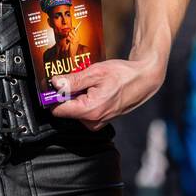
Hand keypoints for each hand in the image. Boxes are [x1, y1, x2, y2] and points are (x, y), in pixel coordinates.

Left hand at [49, 56, 163, 131]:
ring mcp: (97, 122)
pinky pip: (85, 110)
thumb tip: (55, 84)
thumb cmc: (123, 75)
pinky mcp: (101, 119)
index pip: (58, 111)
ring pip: (75, 109)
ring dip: (76, 95)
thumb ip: (73, 81)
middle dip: (66, 93)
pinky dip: (85, 98)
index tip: (52, 85)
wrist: (144, 80)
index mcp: (89, 111)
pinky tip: (94, 86)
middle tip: (74, 77)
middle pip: (66, 109)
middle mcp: (92, 121)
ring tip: (88, 80)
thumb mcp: (95, 73)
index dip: (52, 97)